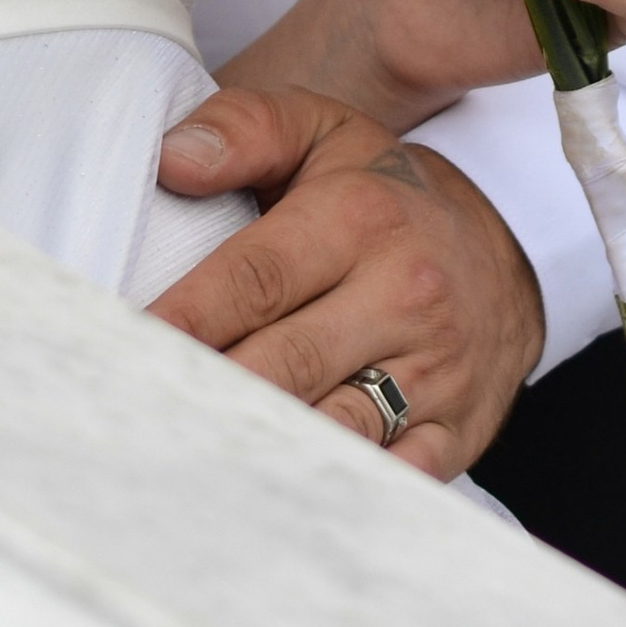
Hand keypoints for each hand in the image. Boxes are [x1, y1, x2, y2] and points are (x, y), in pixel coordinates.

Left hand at [150, 87, 541, 475]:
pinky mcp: (457, 431)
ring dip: (260, 449)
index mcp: (359, 220)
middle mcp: (404, 295)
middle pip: (285, 365)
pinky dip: (333, 493)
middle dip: (207, 393)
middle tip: (138, 414)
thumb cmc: (383, 196)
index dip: (183, 321)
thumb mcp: (322, 131)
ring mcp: (436, 370)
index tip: (120, 348)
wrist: (505, 252)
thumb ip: (244, 128)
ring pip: (335, 430)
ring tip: (187, 460)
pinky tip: (270, 498)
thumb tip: (171, 157)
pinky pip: (393, 479)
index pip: (254, 279)